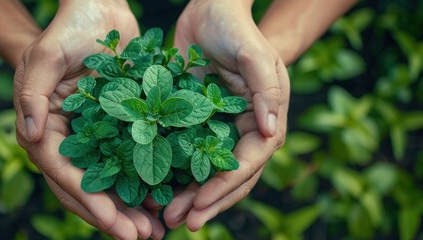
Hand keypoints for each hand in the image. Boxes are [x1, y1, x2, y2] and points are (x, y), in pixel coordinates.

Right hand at [13, 1, 163, 238]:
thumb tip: (30, 135)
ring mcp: (94, 137)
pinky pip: (130, 160)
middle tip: (142, 237)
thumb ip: (34, 94)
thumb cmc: (66, 30)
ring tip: (157, 230)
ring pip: (110, 180)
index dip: (89, 201)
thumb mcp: (46, 57)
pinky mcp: (118, 128)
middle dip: (113, 215)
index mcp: (44, 128)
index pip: (63, 174)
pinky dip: (145, 180)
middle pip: (87, 187)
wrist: (95, 11)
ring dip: (131, 207)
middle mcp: (67, 139)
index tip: (115, 223)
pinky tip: (165, 198)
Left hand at [163, 0, 289, 230]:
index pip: (249, 162)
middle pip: (229, 177)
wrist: (209, 11)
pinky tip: (153, 191)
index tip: (200, 205)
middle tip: (180, 222)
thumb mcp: (253, 52)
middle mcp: (242, 131)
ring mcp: (216, 130)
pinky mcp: (192, 124)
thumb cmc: (235, 28)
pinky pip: (184, 155)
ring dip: (189, 196)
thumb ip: (266, 89)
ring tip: (166, 217)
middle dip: (206, 202)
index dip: (226, 187)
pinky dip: (172, 175)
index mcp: (263, 119)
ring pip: (206, 173)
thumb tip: (269, 130)